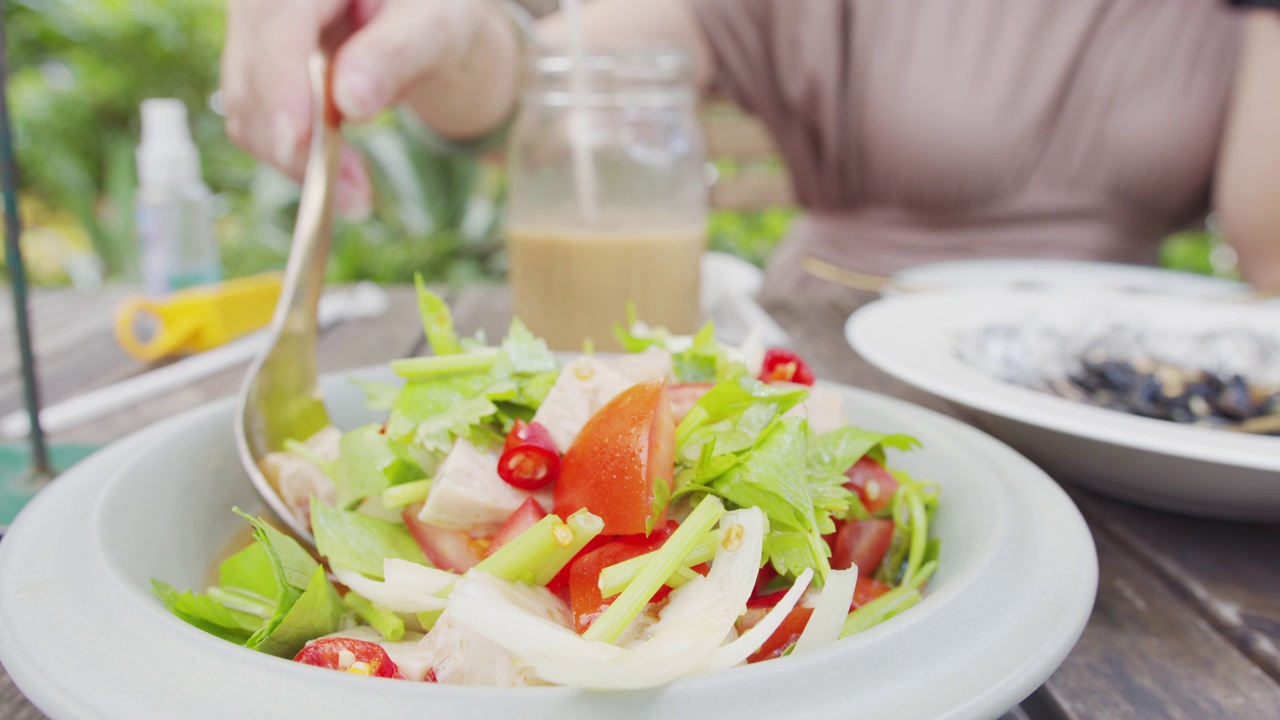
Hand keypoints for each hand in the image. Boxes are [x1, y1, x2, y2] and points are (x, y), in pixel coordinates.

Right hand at [220, 0, 512, 216]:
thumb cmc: (432, 14)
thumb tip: (349, 103)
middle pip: (253, 75)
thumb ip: (396, 54)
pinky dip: (295, 160)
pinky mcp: (258, 76)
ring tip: (357, 196)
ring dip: (296, 162)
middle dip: (296, 143)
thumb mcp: (434, 26)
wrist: (420, 24)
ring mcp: (253, 37)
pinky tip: (342, 180)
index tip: (293, 139)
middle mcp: (263, 0)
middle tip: (355, 198)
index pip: (278, 24)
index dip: (279, 84)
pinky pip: (259, 125)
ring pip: (248, 110)